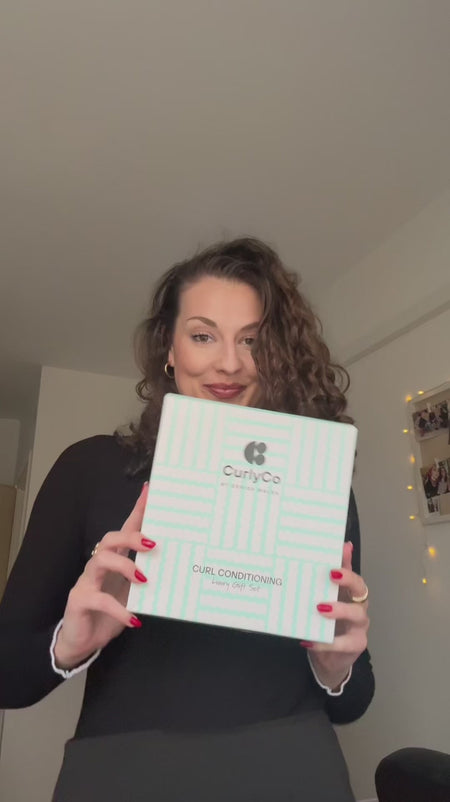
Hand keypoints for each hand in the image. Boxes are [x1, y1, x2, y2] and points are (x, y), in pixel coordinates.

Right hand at [54, 483, 154, 669]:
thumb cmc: (110, 612)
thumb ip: (147, 578)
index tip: (150, 491)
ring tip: (144, 579)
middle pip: (110, 539)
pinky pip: (99, 600)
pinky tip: (134, 619)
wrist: (82, 642)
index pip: (126, 529)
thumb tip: (176, 566)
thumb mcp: (133, 593)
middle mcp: (98, 565)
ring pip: (100, 561)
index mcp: (114, 559)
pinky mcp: (79, 601)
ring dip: (124, 567)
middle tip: (152, 544)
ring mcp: (86, 581)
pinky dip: (119, 609)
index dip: (137, 510)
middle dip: (131, 537)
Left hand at [301, 541, 368, 690]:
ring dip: (340, 610)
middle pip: (362, 592)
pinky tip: (309, 640)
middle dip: (348, 582)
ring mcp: (360, 627)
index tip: (333, 567)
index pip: (355, 578)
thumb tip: (344, 545)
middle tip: (331, 577)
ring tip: (320, 608)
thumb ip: (336, 573)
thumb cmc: (329, 622)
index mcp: (352, 595)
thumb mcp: (329, 597)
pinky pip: (343, 643)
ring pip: (357, 615)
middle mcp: (359, 608)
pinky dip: (325, 642)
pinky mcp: (355, 645)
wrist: (330, 656)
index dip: (347, 571)